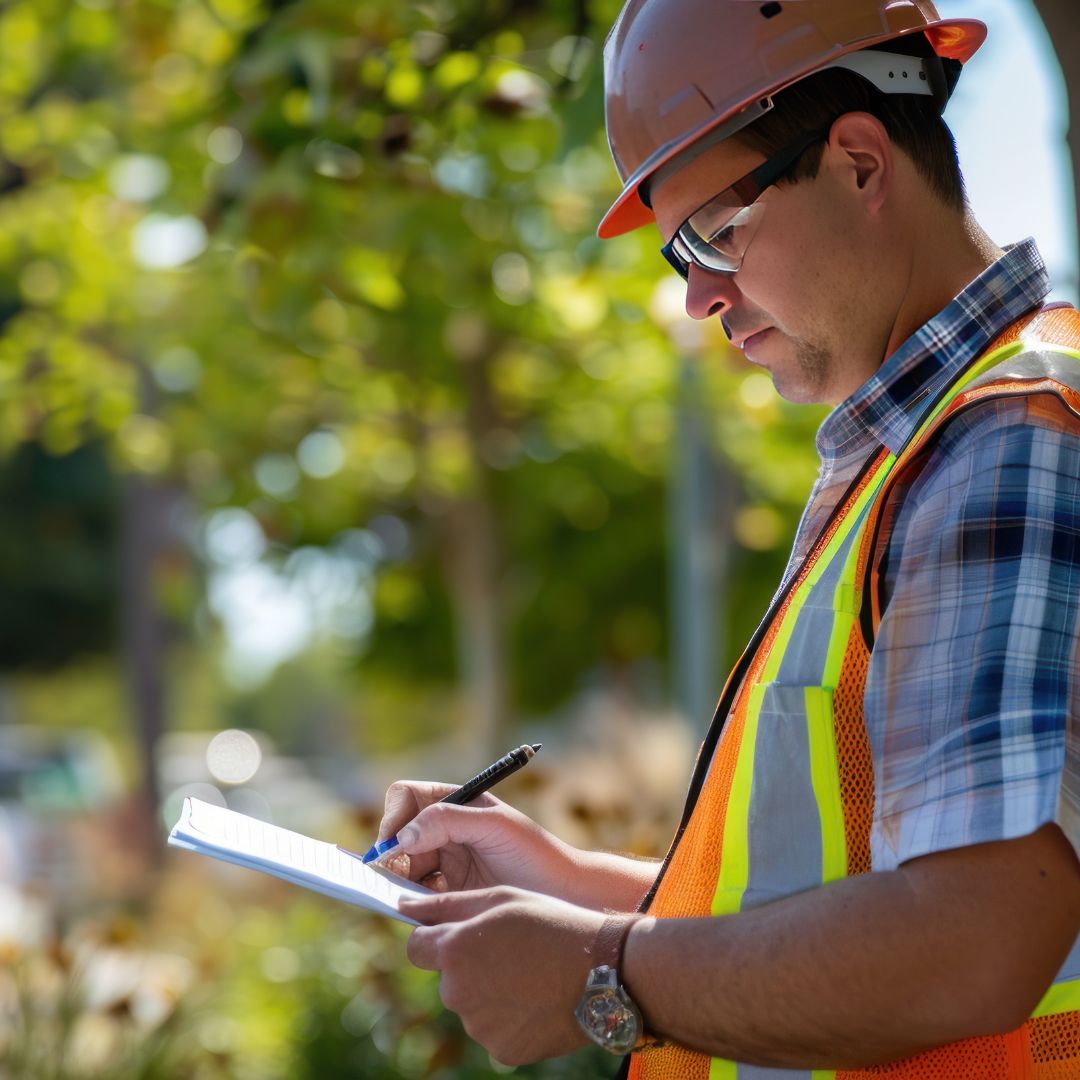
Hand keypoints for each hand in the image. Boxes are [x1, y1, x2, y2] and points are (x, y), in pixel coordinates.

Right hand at [376, 780, 577, 895]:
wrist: (562, 896)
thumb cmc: (534, 853)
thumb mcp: (494, 826)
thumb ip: (448, 821)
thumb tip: (403, 837)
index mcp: (455, 803)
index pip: (406, 797)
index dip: (394, 817)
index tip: (397, 844)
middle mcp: (444, 830)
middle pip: (397, 836)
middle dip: (390, 855)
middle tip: (393, 879)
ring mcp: (444, 863)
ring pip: (401, 868)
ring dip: (399, 882)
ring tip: (418, 896)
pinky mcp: (447, 895)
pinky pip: (414, 896)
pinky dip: (412, 902)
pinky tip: (428, 910)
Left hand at [402, 886, 603, 1065]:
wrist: (603, 970)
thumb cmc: (550, 923)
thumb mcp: (500, 899)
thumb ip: (446, 905)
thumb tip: (404, 908)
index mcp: (454, 951)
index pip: (416, 948)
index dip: (436, 938)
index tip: (460, 934)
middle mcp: (457, 992)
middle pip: (447, 977)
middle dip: (468, 964)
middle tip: (510, 949)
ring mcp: (479, 1026)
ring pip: (471, 1003)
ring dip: (489, 989)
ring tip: (529, 972)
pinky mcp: (501, 1049)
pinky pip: (493, 1029)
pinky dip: (508, 1015)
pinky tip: (536, 997)